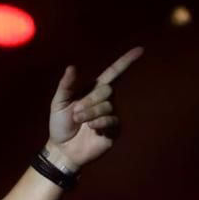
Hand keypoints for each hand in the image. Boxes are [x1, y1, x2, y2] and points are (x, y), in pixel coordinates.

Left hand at [46, 46, 143, 170]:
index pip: (112, 73)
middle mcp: (103, 101)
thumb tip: (72, 66)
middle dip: (89, 100)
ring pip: (107, 106)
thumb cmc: (59, 125)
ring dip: (90, 113)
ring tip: (79, 121)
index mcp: (92, 91)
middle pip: (106, 90)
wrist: (62, 149)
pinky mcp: (113, 130)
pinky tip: (92, 128)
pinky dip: (100, 122)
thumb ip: (66, 86)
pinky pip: (112, 120)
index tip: (140, 50)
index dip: (125, 62)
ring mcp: (109, 115)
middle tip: (75, 112)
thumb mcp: (58, 103)